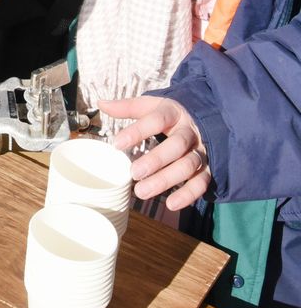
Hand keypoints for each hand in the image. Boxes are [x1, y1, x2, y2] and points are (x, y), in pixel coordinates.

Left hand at [99, 95, 210, 211]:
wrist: (200, 119)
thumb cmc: (169, 115)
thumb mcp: (149, 106)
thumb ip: (127, 107)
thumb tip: (101, 103)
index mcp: (174, 112)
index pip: (157, 119)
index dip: (137, 131)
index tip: (117, 143)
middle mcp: (189, 132)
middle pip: (176, 145)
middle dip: (156, 160)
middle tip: (133, 173)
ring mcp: (200, 151)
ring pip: (187, 166)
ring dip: (165, 180)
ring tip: (142, 191)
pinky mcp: (206, 169)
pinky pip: (201, 183)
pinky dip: (187, 195)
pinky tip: (170, 204)